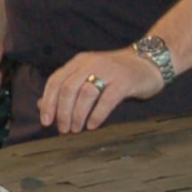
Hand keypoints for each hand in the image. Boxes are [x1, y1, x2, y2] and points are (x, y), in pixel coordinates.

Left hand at [36, 47, 164, 133]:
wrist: (150, 62)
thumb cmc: (115, 74)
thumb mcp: (88, 76)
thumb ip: (66, 88)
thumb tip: (41, 106)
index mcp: (78, 62)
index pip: (55, 81)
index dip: (48, 103)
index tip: (46, 122)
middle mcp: (91, 63)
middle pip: (67, 89)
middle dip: (62, 112)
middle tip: (62, 129)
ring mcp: (108, 70)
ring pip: (85, 94)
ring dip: (77, 115)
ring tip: (76, 130)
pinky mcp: (125, 81)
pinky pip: (106, 99)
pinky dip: (96, 115)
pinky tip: (92, 125)